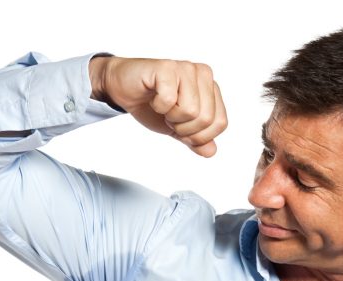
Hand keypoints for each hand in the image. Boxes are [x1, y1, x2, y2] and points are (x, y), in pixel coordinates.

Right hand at [89, 55, 227, 157]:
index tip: (180, 126)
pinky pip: (169, 100)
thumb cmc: (150, 104)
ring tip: (162, 106)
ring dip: (170, 117)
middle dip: (183, 127)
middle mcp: (203, 74)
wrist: (121, 89)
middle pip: (206, 119)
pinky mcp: (167, 67)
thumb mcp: (177, 128)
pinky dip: (157, 106)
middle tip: (169, 116)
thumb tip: (211, 151)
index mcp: (211, 88)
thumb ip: (195, 139)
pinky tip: (153, 97)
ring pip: (191, 111)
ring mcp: (186, 68)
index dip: (199, 135)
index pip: (220, 123)